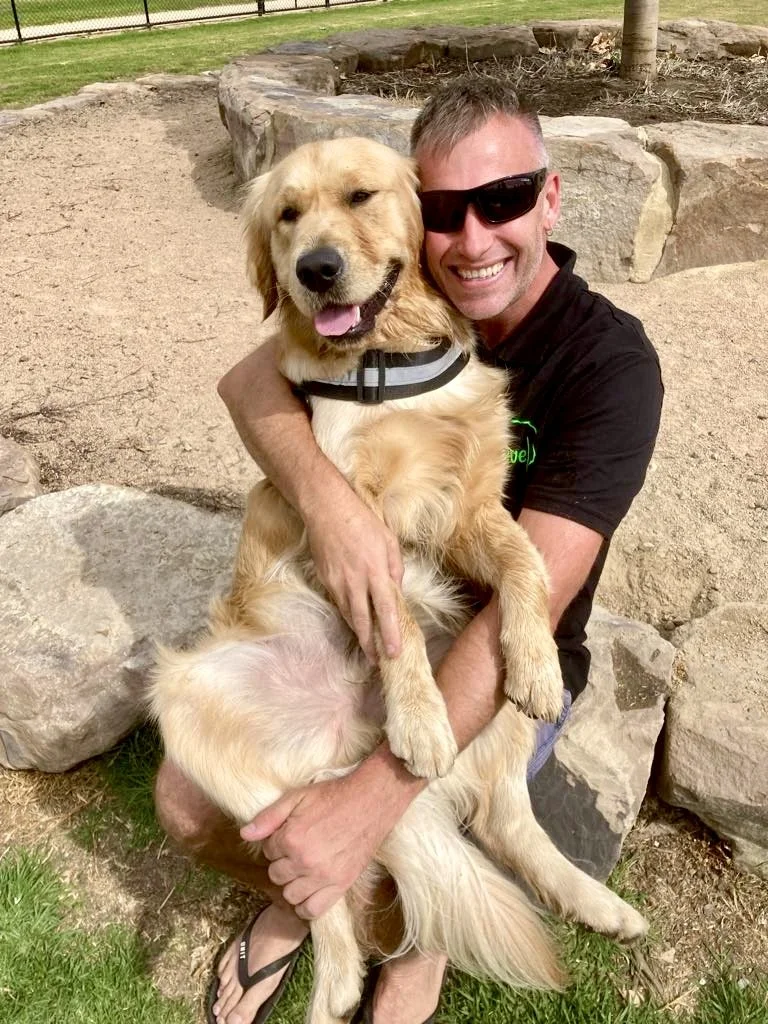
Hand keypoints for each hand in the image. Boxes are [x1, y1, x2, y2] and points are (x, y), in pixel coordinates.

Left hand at [241, 766, 410, 919]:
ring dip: (292, 883)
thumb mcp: (297, 797)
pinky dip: (305, 906)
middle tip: (296, 850)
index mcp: (291, 838)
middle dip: (281, 862)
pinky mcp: (340, 886)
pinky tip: (308, 891)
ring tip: (302, 869)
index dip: (276, 842)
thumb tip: (245, 834)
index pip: (267, 851)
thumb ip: (269, 817)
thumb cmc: (333, 796)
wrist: (371, 801)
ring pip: (290, 895)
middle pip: (276, 874)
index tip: (288, 834)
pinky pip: (312, 910)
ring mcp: (323, 877)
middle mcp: (304, 861)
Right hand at [303, 483, 402, 662]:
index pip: (385, 609)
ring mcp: (337, 582)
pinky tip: (355, 623)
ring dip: (359, 634)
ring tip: (368, 649)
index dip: (389, 633)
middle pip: (362, 621)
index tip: (394, 653)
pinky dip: (347, 615)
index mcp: (375, 571)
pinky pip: (339, 603)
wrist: (326, 509)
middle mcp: (355, 581)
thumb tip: (397, 589)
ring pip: (348, 615)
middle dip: (370, 644)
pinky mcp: (325, 580)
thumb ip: (395, 567)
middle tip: (378, 661)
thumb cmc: (362, 521)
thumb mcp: (388, 540)